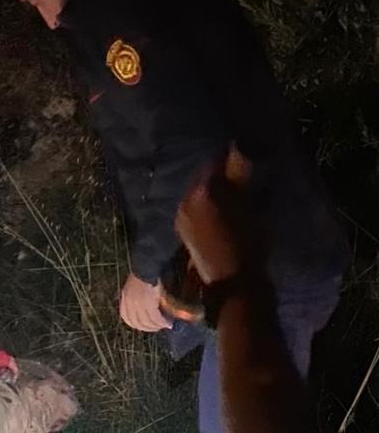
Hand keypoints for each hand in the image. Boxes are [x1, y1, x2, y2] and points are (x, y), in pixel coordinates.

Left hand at [119, 275, 171, 331]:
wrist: (147, 266)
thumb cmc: (143, 274)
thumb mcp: (133, 287)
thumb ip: (134, 298)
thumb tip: (144, 310)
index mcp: (124, 299)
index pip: (127, 318)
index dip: (136, 324)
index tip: (145, 326)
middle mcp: (129, 303)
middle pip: (137, 323)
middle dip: (148, 328)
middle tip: (157, 328)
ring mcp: (138, 304)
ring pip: (147, 322)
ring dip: (157, 326)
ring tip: (164, 325)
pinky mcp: (148, 303)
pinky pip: (155, 317)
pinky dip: (162, 322)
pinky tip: (167, 323)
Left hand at [174, 146, 252, 285]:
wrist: (233, 281)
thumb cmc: (249, 243)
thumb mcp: (252, 207)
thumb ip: (242, 181)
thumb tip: (241, 158)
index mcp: (204, 190)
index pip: (215, 160)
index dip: (228, 154)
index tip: (240, 150)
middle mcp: (186, 199)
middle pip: (202, 174)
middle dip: (217, 170)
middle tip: (234, 168)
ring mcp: (181, 215)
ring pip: (195, 190)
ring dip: (209, 186)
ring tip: (227, 187)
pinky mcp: (181, 229)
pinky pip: (192, 205)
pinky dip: (203, 201)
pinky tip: (216, 206)